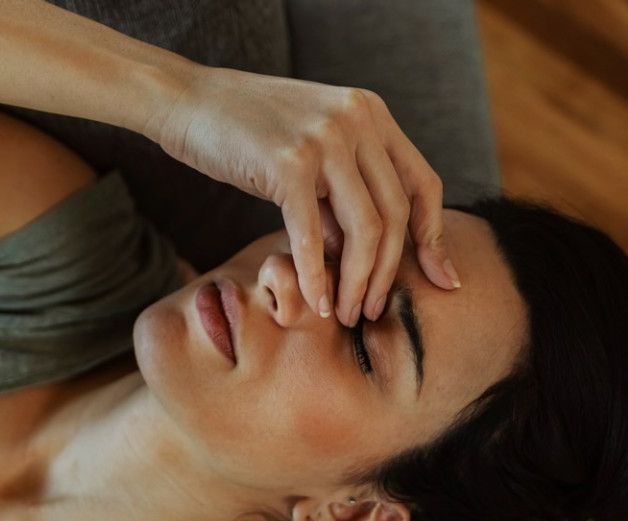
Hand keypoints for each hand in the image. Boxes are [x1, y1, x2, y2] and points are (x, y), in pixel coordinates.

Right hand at [146, 66, 458, 325]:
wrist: (186, 100)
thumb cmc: (243, 132)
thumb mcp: (310, 151)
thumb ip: (341, 191)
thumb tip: (361, 252)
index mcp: (371, 113)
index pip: (423, 183)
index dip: (435, 238)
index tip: (442, 281)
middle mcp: (357, 119)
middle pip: (396, 213)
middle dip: (388, 273)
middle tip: (372, 311)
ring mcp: (325, 138)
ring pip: (365, 228)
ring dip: (357, 282)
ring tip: (346, 313)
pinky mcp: (289, 163)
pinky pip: (313, 235)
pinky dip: (315, 277)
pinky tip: (314, 303)